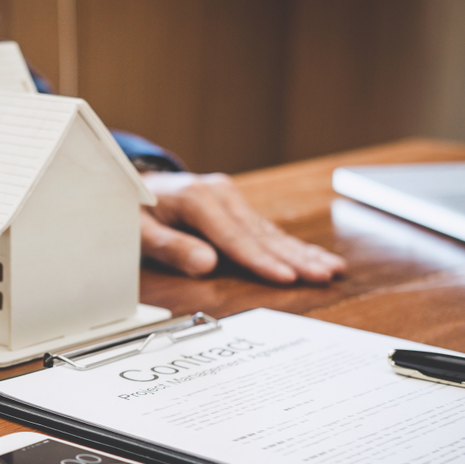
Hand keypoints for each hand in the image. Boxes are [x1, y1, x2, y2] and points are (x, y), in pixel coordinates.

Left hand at [139, 171, 345, 282]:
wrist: (133, 186)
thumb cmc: (134, 212)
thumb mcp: (139, 231)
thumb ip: (172, 248)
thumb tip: (207, 264)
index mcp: (197, 198)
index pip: (234, 237)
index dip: (260, 260)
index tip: (286, 277)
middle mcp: (219, 193)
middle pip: (260, 233)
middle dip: (295, 257)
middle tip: (323, 275)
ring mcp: (229, 197)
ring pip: (269, 230)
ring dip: (302, 251)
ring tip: (332, 268)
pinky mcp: (234, 206)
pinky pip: (265, 229)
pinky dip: (291, 245)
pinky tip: (316, 256)